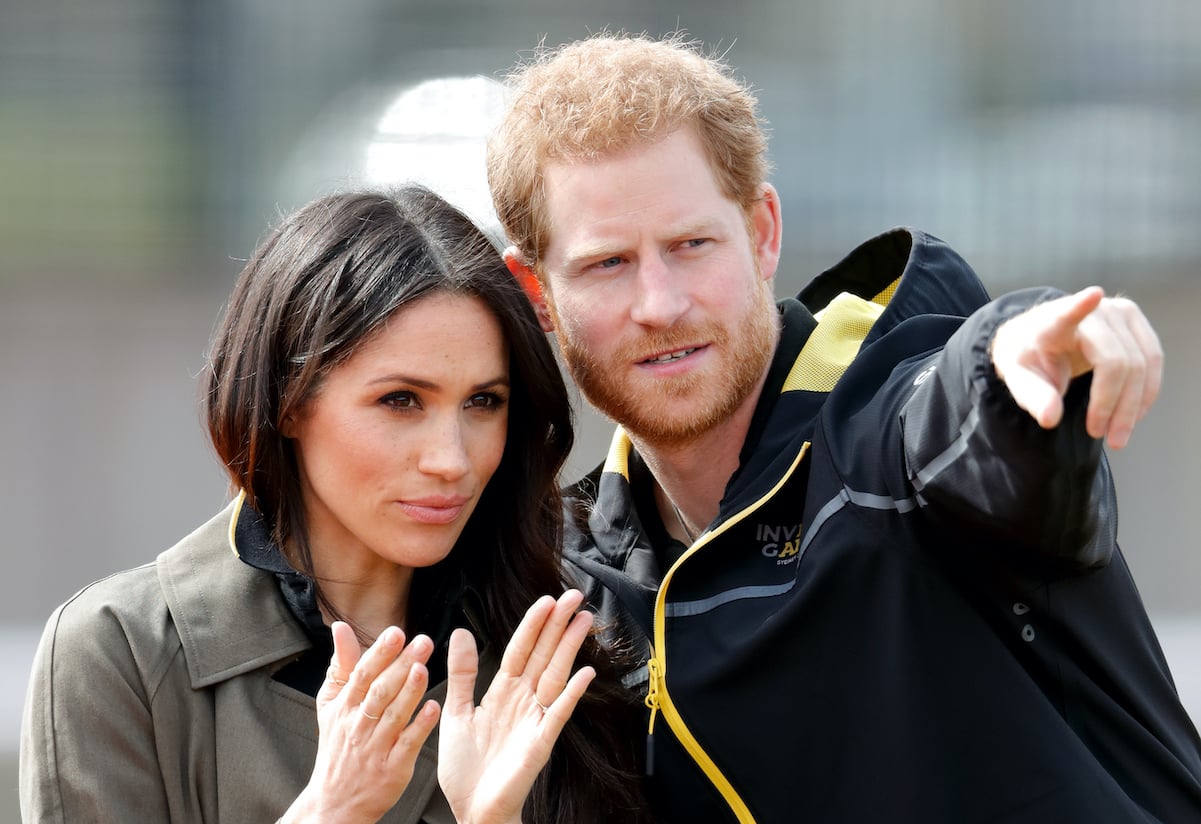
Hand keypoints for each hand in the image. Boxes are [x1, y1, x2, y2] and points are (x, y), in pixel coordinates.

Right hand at [282, 622, 440, 823]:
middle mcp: (359, 726)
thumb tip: (341, 628)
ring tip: (424, 669)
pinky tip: (434, 709)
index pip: (362, 674)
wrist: (334, 802)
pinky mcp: (393, 768)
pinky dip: (420, 726)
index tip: (395, 633)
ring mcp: (376, 748)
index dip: (379, 653)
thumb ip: (340, 666)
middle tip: (423, 642)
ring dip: (410, 691)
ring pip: (394, 716)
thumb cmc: (337, 748)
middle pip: (380, 691)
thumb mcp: (329, 706)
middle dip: (401, 665)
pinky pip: (407, 744)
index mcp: (345, 708)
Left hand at [438, 590, 596, 823]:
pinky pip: (559, 712)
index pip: (520, 649)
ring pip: (555, 674)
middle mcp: (523, 700)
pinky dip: (572, 692)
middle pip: (543, 654)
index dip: (532, 625)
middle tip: (574, 596)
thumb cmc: (465, 768)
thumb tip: (460, 632)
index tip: (546, 600)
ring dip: (570, 647)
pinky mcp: (541, 741)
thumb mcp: (455, 712)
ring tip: (584, 620)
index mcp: (502, 692)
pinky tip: (585, 672)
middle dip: (558, 625)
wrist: (472, 809)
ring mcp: (535, 719)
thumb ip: (461, 674)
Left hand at [990, 286, 1162, 448]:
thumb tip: (1051, 418)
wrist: (1037, 337)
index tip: (1092, 296)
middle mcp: (1093, 311)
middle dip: (1114, 405)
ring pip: (1142, 364)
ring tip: (1117, 435)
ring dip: (1133, 405)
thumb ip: (1033, 397)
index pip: (1068, 312)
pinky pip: (1152, 360)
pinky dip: (1144, 392)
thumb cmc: (1028, 356)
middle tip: (1101, 435)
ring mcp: (1119, 312)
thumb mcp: (1018, 378)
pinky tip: (1132, 414)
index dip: (1080, 306)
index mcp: (1053, 321)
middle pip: (1117, 361)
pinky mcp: (1135, 321)